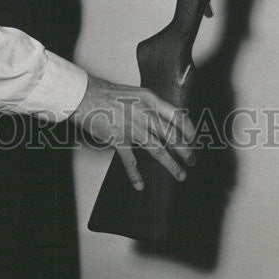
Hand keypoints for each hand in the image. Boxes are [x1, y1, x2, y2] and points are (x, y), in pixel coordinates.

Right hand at [69, 74, 195, 189]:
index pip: (177, 115)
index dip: (189, 129)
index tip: (193, 138)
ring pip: (158, 150)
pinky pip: (130, 162)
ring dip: (172, 165)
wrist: (85, 96)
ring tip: (181, 174)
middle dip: (186, 151)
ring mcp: (133, 128)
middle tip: (193, 160)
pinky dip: (136, 175)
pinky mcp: (119, 140)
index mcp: (150, 99)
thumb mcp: (135, 93)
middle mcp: (145, 114)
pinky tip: (140, 185)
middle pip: (172, 136)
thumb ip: (150, 106)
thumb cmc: (107, 93)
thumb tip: (163, 121)